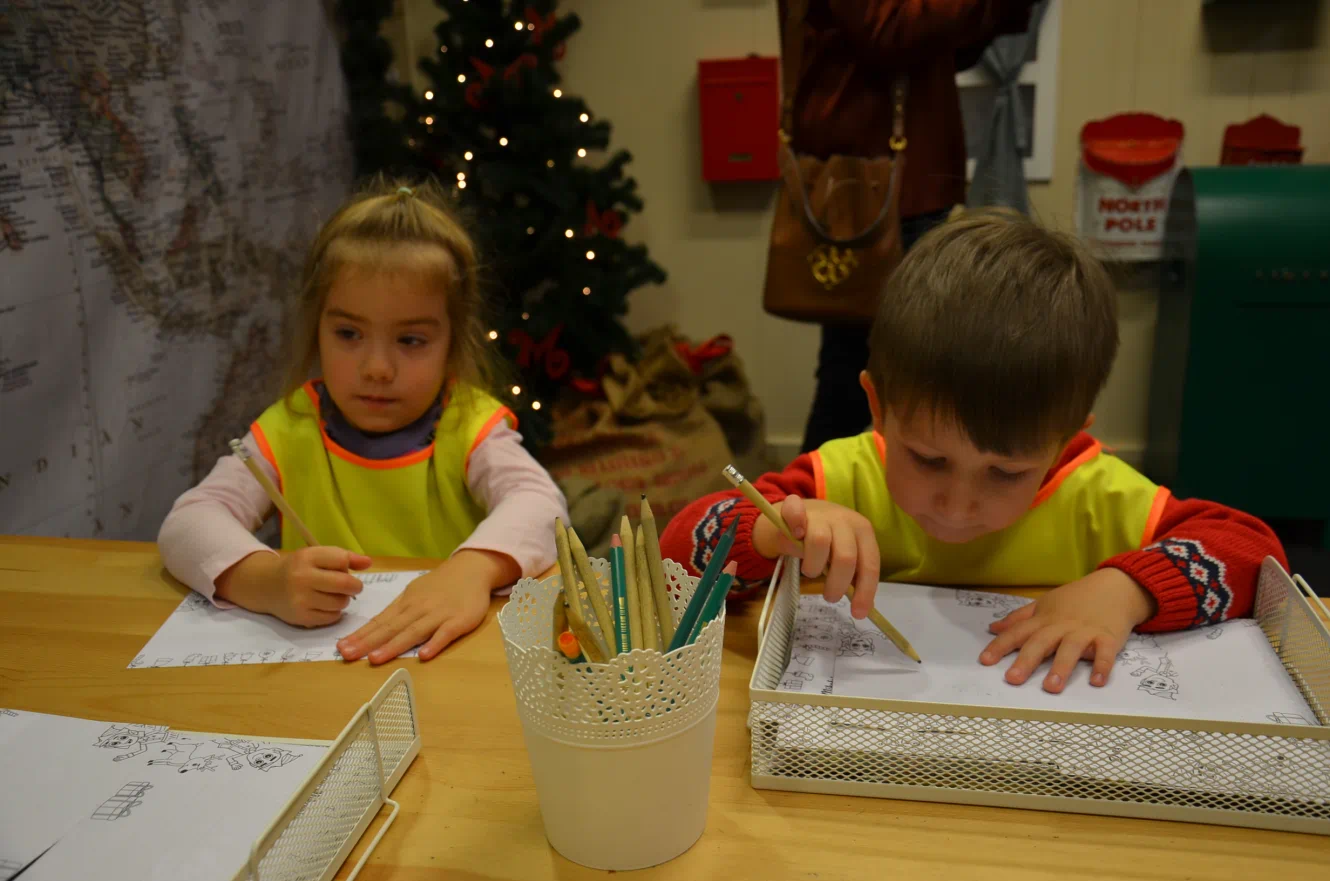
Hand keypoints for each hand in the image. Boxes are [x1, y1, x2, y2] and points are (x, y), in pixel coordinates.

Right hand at [215, 547, 369, 626]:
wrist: (267, 586)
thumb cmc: (299, 568)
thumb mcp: (317, 555)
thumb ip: (344, 557)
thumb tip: (368, 563)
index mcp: (307, 557)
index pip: (342, 560)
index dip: (349, 566)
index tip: (346, 570)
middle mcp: (302, 578)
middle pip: (345, 584)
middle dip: (355, 586)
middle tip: (353, 587)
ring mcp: (300, 599)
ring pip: (341, 602)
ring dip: (344, 600)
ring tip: (334, 595)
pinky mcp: (301, 618)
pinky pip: (332, 617)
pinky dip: (334, 612)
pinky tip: (325, 605)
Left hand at [336, 549, 517, 663]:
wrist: (472, 569)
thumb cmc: (441, 584)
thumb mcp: (415, 593)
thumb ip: (398, 612)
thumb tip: (374, 630)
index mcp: (406, 603)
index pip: (379, 621)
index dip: (360, 635)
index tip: (341, 647)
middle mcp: (418, 609)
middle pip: (390, 628)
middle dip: (367, 643)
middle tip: (347, 655)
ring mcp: (439, 615)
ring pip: (413, 632)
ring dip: (394, 646)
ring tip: (375, 659)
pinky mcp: (459, 621)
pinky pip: (445, 633)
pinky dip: (434, 643)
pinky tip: (423, 655)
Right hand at [751, 494, 879, 618]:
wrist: (803, 514)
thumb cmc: (828, 541)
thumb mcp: (845, 556)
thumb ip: (855, 575)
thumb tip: (865, 607)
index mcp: (863, 531)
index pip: (869, 564)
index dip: (865, 591)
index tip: (858, 614)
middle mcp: (844, 520)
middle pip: (845, 557)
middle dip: (837, 584)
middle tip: (830, 596)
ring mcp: (819, 513)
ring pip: (819, 541)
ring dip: (813, 565)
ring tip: (810, 571)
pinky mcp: (795, 507)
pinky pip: (795, 513)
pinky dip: (796, 525)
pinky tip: (796, 535)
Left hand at [979, 568, 1156, 692]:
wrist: (1115, 588)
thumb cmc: (1076, 599)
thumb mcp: (1044, 604)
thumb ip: (1018, 618)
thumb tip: (992, 628)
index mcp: (1043, 619)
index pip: (1017, 632)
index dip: (1000, 645)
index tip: (984, 660)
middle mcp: (1061, 625)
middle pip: (1040, 643)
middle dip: (1026, 661)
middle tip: (1012, 679)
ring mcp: (1084, 631)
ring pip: (1070, 649)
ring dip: (1060, 667)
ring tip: (1051, 687)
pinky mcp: (1107, 637)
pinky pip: (1104, 653)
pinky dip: (1102, 666)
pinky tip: (1096, 681)